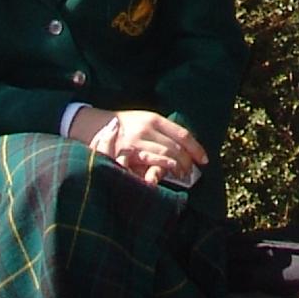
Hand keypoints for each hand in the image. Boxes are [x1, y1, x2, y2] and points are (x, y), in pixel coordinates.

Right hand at [75, 106, 206, 186]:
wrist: (94, 124)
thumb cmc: (123, 126)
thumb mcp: (143, 121)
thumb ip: (161, 132)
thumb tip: (182, 148)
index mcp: (154, 119)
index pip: (182, 134)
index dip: (196, 148)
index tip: (204, 160)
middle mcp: (147, 128)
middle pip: (175, 147)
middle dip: (186, 161)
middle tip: (191, 172)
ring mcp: (136, 141)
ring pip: (163, 156)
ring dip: (175, 168)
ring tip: (181, 176)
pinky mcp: (124, 153)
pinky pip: (145, 164)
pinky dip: (157, 172)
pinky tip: (162, 178)